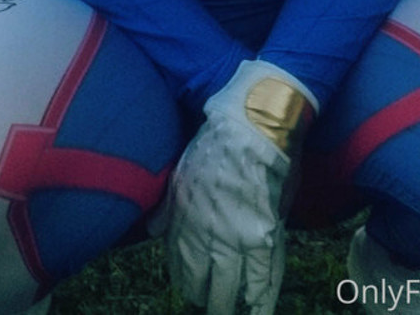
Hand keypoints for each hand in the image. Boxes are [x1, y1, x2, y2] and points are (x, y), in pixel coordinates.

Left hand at [164, 60, 315, 314]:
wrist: (256, 124)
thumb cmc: (219, 141)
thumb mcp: (184, 170)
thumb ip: (170, 207)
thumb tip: (153, 230)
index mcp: (185, 215)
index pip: (182, 262)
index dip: (186, 279)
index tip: (190, 288)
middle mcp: (208, 232)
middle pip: (204, 281)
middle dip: (206, 298)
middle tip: (210, 305)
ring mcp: (238, 236)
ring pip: (231, 286)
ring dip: (230, 303)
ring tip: (230, 311)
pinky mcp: (266, 234)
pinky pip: (263, 276)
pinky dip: (261, 297)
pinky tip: (258, 309)